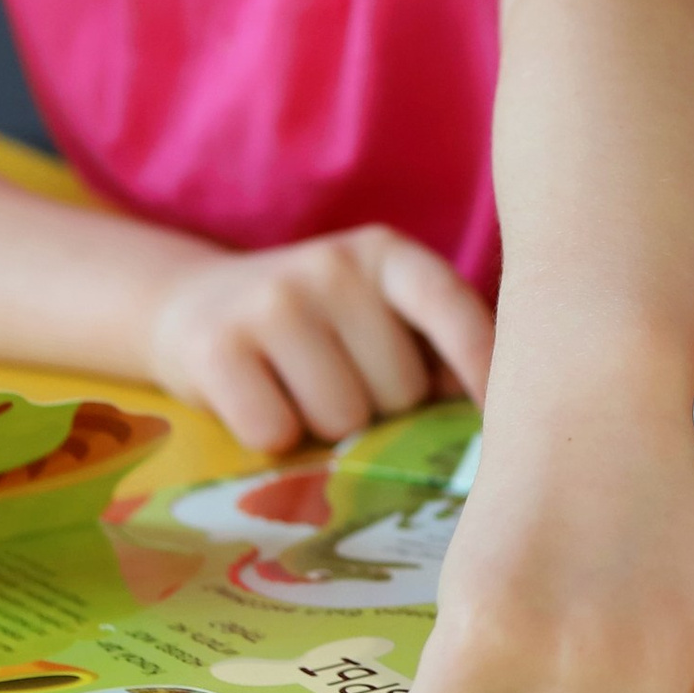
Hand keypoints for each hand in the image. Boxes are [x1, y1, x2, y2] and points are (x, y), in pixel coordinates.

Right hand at [147, 225, 494, 452]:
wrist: (188, 306)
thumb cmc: (314, 327)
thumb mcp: (377, 315)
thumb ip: (433, 347)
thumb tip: (493, 412)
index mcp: (387, 253)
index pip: (450, 307)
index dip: (483, 365)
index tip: (505, 418)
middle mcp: (332, 265)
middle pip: (400, 388)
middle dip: (382, 408)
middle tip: (344, 385)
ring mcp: (271, 301)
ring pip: (343, 418)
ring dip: (328, 428)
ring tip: (301, 392)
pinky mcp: (215, 348)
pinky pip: (277, 434)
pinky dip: (275, 439)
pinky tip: (259, 403)